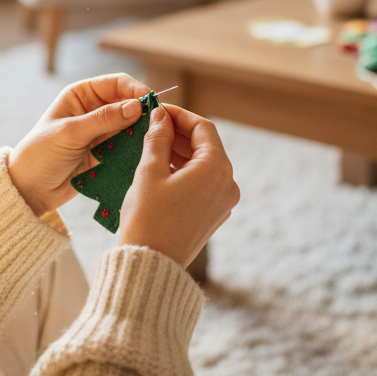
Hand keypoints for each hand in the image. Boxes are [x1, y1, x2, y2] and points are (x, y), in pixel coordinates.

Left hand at [8, 73, 150, 215]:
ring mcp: (101, 132)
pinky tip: (145, 153)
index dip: (134, 89)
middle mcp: (93, 110)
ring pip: (131, 126)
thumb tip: (136, 106)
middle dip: (142, 112)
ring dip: (142, 132)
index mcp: (81, 95)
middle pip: (127, 104)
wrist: (29, 190)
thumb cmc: (40, 154)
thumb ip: (103, 119)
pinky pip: (127, 146)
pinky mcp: (106, 153)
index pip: (116, 83)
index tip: (149, 101)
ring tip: (154, 140)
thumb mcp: (70, 133)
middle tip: (158, 124)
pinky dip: (136, 148)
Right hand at [118, 104, 239, 267]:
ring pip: (203, 165)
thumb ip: (158, 138)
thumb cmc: (148, 218)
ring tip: (151, 145)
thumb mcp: (149, 171)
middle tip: (151, 125)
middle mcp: (228, 184)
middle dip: (178, 133)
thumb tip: (161, 116)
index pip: (203, 128)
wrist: (151, 266)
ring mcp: (223, 202)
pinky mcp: (213, 215)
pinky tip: (159, 168)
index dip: (179, 115)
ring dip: (179, 152)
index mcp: (217, 169)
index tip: (158, 110)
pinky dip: (183, 172)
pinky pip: (201, 183)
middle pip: (205, 146)